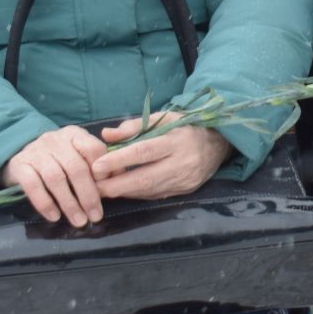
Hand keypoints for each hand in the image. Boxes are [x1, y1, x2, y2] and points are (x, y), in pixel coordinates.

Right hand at [0, 127, 110, 226]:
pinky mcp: (19, 165)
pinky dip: (45, 203)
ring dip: (69, 203)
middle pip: (76, 168)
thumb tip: (118, 182)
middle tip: (96, 216)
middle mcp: (55, 140)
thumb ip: (97, 164)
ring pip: (56, 179)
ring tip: (79, 221)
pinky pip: (33, 186)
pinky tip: (55, 217)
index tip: (109, 191)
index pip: (93, 149)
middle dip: (88, 195)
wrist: (19, 156)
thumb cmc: (58, 159)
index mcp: (75, 135)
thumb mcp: (78, 155)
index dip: (103, 171)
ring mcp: (35, 151)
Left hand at [90, 113, 229, 201]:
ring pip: (148, 190)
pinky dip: (137, 193)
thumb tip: (107, 135)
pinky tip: (124, 190)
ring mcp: (185, 180)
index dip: (120, 159)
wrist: (219, 145)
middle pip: (145, 178)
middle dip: (116, 185)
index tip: (97, 166)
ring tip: (103, 190)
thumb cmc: (187, 127)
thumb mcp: (164, 118)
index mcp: (177, 140)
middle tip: (93, 187)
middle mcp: (183, 162)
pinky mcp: (185, 191)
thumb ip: (134, 125)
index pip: (145, 151)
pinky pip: (156, 195)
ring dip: (123, 192)